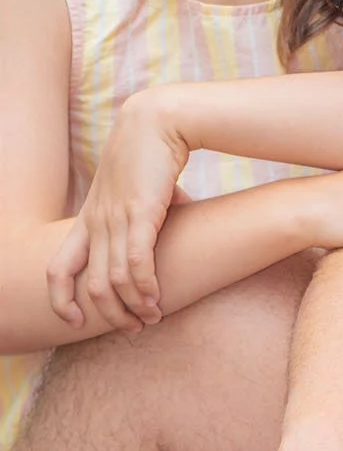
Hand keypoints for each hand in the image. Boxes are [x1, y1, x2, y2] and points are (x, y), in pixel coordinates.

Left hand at [47, 90, 188, 328]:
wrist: (158, 121)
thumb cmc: (150, 154)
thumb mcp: (137, 190)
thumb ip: (147, 212)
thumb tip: (177, 218)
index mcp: (88, 219)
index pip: (57, 269)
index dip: (60, 300)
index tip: (76, 320)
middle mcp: (96, 222)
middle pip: (89, 285)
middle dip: (109, 315)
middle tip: (131, 329)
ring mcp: (115, 218)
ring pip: (113, 280)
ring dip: (132, 306)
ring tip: (151, 318)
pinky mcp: (141, 213)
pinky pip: (136, 262)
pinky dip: (145, 287)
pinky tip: (157, 299)